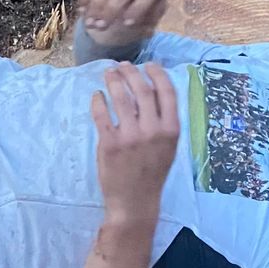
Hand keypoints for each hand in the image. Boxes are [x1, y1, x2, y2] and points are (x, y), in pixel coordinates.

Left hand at [89, 62, 178, 223]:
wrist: (135, 202)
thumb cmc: (152, 173)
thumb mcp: (168, 148)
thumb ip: (163, 122)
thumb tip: (153, 91)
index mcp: (171, 130)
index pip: (167, 92)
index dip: (157, 74)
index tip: (148, 65)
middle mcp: (153, 131)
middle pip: (142, 90)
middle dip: (131, 73)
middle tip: (122, 66)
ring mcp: (131, 137)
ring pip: (121, 98)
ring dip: (113, 81)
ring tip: (108, 74)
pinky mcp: (110, 144)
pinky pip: (102, 114)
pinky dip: (98, 101)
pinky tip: (97, 96)